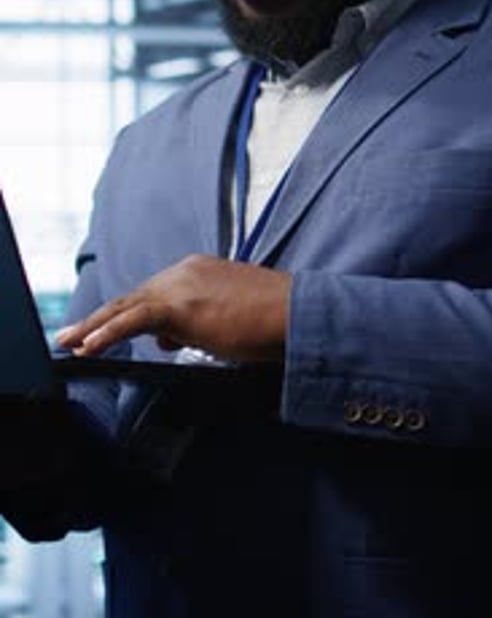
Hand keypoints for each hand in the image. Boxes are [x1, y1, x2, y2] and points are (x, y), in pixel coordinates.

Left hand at [57, 255, 291, 363]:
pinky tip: (88, 346)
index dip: (126, 315)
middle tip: (71, 334)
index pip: (153, 295)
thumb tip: (168, 338)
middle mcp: (184, 272)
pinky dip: (107, 332)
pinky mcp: (180, 305)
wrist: (296, 314)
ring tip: (69, 342)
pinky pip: (132, 319)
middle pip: (132, 297)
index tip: (104, 331)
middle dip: (99, 318)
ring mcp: (181, 286)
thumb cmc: (272, 322)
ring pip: (125, 307)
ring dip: (93, 326)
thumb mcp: (226, 323)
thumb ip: (195, 326)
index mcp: (197, 272)